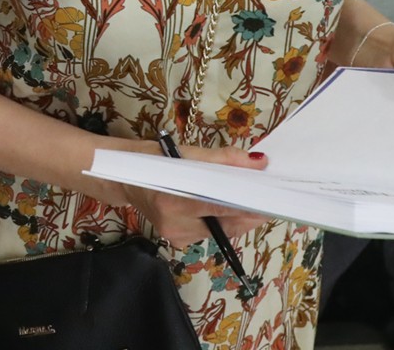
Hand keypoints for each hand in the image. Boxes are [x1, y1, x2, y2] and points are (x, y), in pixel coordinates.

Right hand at [112, 141, 272, 245]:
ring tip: (251, 200)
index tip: (271, 198)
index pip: (221, 207)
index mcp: (174, 200)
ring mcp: (176, 237)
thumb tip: (258, 162)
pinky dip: (223, 220)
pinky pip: (211, 233)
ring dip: (238, 217)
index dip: (249, 204)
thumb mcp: (187, 152)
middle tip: (268, 198)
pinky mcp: (178, 241)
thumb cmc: (152, 159)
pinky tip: (228, 208)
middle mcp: (175, 224)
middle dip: (249, 212)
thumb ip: (223, 159)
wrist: (121, 177)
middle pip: (226, 224)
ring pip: (221, 231)